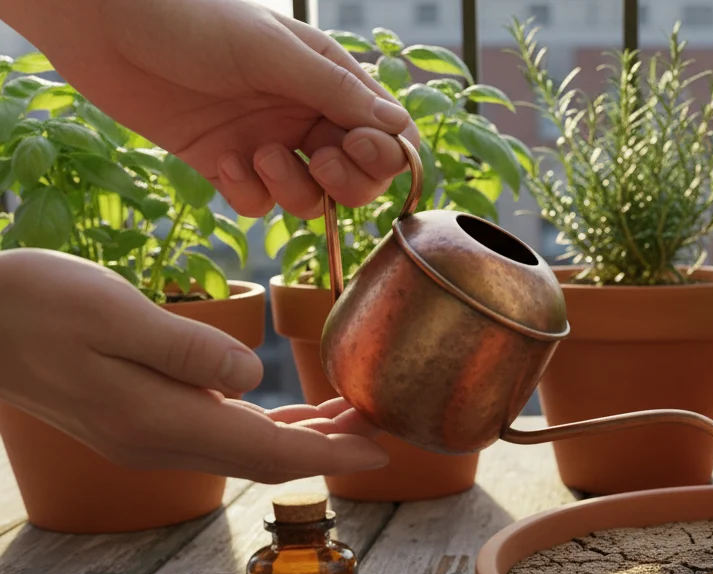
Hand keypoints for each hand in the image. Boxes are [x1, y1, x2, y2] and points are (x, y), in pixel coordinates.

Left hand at [0, 0, 418, 217]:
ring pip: (311, 198)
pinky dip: (247, 193)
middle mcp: (303, 114)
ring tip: (257, 156)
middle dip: (348, 182)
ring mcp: (266, 142)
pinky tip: (221, 162)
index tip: (358, 147)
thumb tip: (399, 129)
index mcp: (327, 79)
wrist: (104, 28)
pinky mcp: (225, 164)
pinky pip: (258, 203)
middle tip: (320, 164)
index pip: (386, 132)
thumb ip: (335, 91)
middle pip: (358, 176)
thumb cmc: (188, 21)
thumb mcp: (271, 52)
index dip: (384, 152)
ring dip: (294, 189)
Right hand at [0, 250, 389, 482]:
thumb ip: (188, 350)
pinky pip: (221, 429)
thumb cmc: (36, 304)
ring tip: (353, 414)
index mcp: (163, 422)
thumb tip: (252, 377)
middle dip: (329, 447)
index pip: (271, 452)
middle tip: (383, 425)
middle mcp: (160, 442)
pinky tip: (290, 406)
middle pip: (267, 457)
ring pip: (246, 445)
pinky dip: (266, 421)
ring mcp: (147, 435)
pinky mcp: (138, 418)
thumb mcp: (116, 315)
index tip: (384, 451)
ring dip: (302, 434)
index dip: (333, 456)